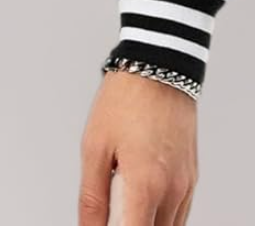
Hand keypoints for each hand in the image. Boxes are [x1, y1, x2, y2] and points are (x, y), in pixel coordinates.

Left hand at [78, 71, 197, 224]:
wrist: (158, 67)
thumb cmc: (125, 100)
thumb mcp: (94, 146)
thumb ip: (92, 196)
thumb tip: (88, 226)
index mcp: (146, 185)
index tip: (102, 225)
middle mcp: (172, 190)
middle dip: (128, 224)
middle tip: (108, 208)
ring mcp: (186, 185)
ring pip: (167, 227)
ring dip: (143, 220)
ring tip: (120, 195)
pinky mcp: (191, 178)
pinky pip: (178, 213)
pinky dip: (158, 213)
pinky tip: (139, 195)